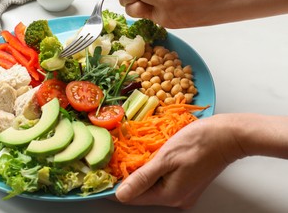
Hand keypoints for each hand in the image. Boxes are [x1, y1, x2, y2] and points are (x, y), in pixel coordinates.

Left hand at [115, 114, 244, 207]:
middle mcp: (177, 199)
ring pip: (153, 186)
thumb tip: (121, 195)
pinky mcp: (188, 183)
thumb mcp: (165, 158)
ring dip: (143, 172)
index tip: (106, 172)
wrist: (228, 135)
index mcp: (170, 195)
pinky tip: (153, 156)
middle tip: (122, 158)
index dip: (117, 186)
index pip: (134, 198)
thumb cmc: (199, 142)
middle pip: (143, 193)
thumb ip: (143, 178)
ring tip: (136, 154)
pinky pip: (164, 180)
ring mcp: (184, 192)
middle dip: (130, 177)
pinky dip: (155, 170)